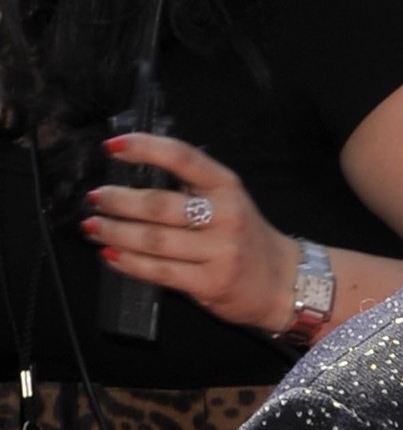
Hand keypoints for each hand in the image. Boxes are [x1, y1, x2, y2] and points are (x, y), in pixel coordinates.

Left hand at [86, 133, 300, 334]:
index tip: (112, 147)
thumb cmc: (245, 237)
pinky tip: (110, 256)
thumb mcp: (228, 202)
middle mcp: (227, 216)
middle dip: (119, 201)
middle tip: (95, 199)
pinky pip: (159, 271)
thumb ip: (190, 190)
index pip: (184, 159)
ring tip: (93, 227)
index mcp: (228, 187)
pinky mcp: (211, 282)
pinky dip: (129, 263)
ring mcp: (220, 251)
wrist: (282, 281)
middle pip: (160, 205)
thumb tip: (129, 183)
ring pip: (154, 240)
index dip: (146, 148)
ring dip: (115, 233)